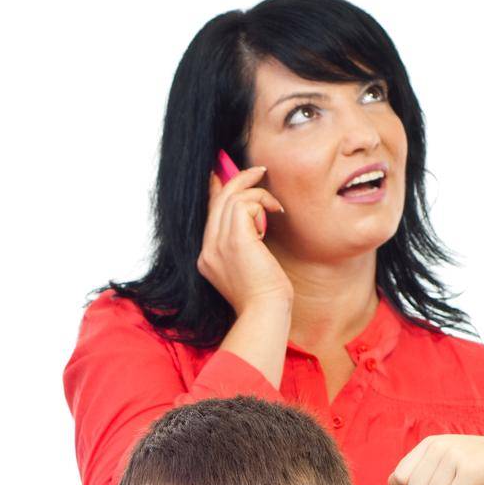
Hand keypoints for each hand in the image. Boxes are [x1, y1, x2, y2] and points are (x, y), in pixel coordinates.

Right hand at [197, 165, 290, 316]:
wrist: (265, 313)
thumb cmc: (264, 297)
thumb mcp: (248, 268)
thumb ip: (243, 244)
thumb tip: (252, 216)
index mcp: (207, 258)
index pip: (208, 214)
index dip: (216, 190)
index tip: (222, 173)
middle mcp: (208, 249)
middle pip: (217, 200)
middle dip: (239, 180)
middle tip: (260, 172)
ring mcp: (217, 245)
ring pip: (231, 197)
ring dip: (257, 194)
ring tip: (275, 206)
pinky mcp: (234, 240)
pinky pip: (243, 203)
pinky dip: (262, 202)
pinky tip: (275, 212)